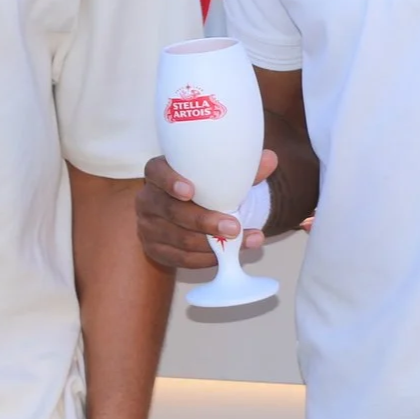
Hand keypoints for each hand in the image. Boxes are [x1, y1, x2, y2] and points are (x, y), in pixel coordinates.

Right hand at [135, 148, 276, 271]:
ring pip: (180, 239)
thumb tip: (271, 159)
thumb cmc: (199, 190)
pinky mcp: (155, 250)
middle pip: (172, 211)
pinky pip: (182, 259)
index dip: (170, 181)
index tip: (190, 190)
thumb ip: (240, 170)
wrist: (180, 215)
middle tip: (233, 227)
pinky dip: (207, 259)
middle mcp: (148, 199)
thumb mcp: (214, 177)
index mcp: (157, 173)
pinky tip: (226, 256)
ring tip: (240, 243)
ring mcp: (148, 226)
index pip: (157, 172)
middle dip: (205, 221)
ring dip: (212, 245)